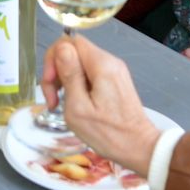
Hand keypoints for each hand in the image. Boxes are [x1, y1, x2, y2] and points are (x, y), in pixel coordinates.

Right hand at [40, 36, 161, 177]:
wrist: (139, 148)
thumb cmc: (109, 134)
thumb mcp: (79, 108)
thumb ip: (70, 75)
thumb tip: (61, 49)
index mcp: (102, 65)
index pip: (70, 41)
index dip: (54, 58)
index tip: (50, 83)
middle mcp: (110, 62)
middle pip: (74, 51)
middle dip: (58, 71)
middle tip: (52, 98)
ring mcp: (114, 71)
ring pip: (81, 62)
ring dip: (66, 79)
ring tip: (61, 103)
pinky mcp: (115, 81)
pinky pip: (90, 73)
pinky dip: (78, 84)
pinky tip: (75, 103)